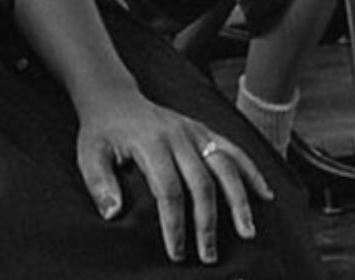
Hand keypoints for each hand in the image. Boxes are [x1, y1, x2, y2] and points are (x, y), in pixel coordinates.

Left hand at [77, 92, 272, 264]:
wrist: (115, 97)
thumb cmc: (102, 132)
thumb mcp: (89, 155)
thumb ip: (99, 184)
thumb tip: (113, 214)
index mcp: (151, 144)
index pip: (169, 190)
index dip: (174, 224)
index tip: (176, 253)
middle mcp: (179, 137)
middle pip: (202, 183)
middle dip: (207, 223)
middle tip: (208, 256)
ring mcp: (195, 132)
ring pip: (225, 166)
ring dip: (239, 200)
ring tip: (248, 231)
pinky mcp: (204, 130)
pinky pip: (233, 150)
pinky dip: (251, 171)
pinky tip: (265, 194)